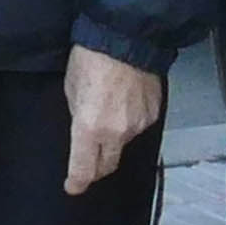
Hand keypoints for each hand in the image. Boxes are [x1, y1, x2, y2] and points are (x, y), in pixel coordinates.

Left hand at [60, 49, 167, 195]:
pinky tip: (124, 105)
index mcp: (89, 128)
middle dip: (96, 168)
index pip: (84, 169)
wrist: (127, 37)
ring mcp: (138, 125)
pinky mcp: (153, 115)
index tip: (72, 187)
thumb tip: (83, 129)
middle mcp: (116, 133)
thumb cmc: (91, 58)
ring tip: (107, 116)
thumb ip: (78, 116)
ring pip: (123, 144)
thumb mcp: (72, 90)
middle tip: (88, 163)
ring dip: (113, 140)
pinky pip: (138, 127)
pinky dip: (129, 123)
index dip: (77, 182)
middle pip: (107, 165)